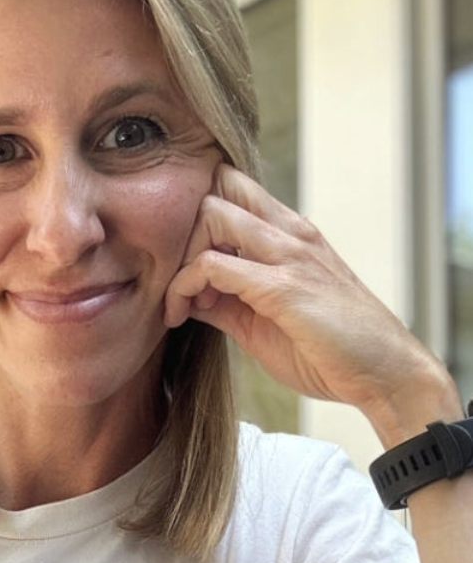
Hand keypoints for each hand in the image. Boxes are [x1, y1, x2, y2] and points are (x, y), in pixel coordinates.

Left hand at [164, 164, 455, 441]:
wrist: (384, 374)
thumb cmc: (329, 350)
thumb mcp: (265, 319)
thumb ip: (228, 300)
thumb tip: (187, 295)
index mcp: (291, 234)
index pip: (233, 192)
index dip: (196, 223)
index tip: (188, 273)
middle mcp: (290, 232)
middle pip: (217, 188)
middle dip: (182, 233)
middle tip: (179, 283)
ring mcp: (287, 254)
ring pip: (212, 214)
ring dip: (181, 258)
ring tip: (182, 304)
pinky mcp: (281, 285)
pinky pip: (212, 265)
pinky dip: (184, 288)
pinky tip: (182, 317)